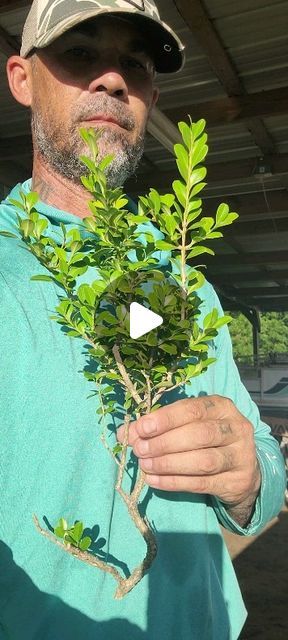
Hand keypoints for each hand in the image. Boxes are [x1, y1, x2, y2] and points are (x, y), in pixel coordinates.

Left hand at [117, 395, 260, 523]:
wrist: (242, 471)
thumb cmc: (208, 441)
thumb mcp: (187, 426)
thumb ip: (158, 426)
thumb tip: (126, 433)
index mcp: (222, 407)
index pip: (193, 409)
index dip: (166, 419)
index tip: (142, 428)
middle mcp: (236, 428)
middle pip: (200, 434)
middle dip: (165, 443)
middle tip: (140, 450)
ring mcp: (241, 456)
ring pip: (203, 461)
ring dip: (168, 464)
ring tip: (145, 465)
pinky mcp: (237, 482)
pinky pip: (202, 484)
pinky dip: (174, 482)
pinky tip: (154, 481)